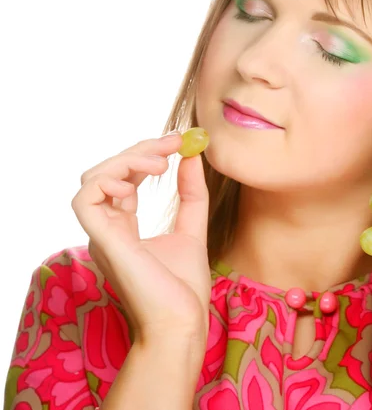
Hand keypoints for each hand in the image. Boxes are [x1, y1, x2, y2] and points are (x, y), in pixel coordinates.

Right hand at [71, 132, 210, 347]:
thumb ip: (190, 194)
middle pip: (107, 172)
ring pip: (93, 179)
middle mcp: (107, 228)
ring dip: (127, 160)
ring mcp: (101, 235)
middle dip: (140, 150)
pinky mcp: (102, 241)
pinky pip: (84, 200)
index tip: (178, 142)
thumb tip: (192, 157)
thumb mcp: (192, 229)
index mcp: (123, 227)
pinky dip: (107, 181)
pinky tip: (138, 183)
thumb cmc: (184, 287)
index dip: (147, 154)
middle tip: (174, 143)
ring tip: (161, 163)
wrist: (183, 322)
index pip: (124, 178)